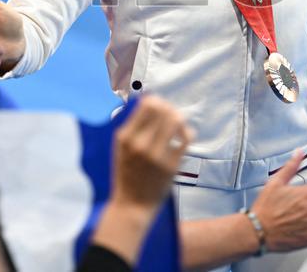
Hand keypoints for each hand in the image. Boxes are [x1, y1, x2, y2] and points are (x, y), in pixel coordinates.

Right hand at [91, 96, 193, 265]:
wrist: (132, 206)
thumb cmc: (126, 174)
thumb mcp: (120, 149)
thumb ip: (132, 127)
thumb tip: (148, 101)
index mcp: (125, 138)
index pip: (146, 107)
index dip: (155, 101)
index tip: (158, 103)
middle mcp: (140, 145)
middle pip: (162, 111)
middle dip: (168, 107)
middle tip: (170, 111)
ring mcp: (156, 156)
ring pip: (175, 122)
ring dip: (178, 117)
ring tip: (177, 121)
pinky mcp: (171, 166)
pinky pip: (185, 140)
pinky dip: (187, 132)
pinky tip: (184, 133)